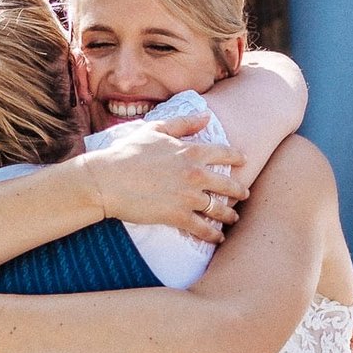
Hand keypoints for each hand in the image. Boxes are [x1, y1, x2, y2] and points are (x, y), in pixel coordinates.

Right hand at [79, 112, 247, 240]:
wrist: (108, 180)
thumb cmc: (128, 152)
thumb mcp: (156, 130)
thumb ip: (183, 123)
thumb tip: (206, 116)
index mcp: (191, 151)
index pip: (224, 153)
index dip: (236, 157)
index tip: (243, 161)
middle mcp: (195, 174)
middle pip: (227, 185)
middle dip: (239, 191)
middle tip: (244, 194)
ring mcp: (188, 197)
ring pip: (218, 209)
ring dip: (228, 215)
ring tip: (232, 218)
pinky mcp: (178, 216)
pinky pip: (202, 228)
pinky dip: (212, 234)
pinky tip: (218, 237)